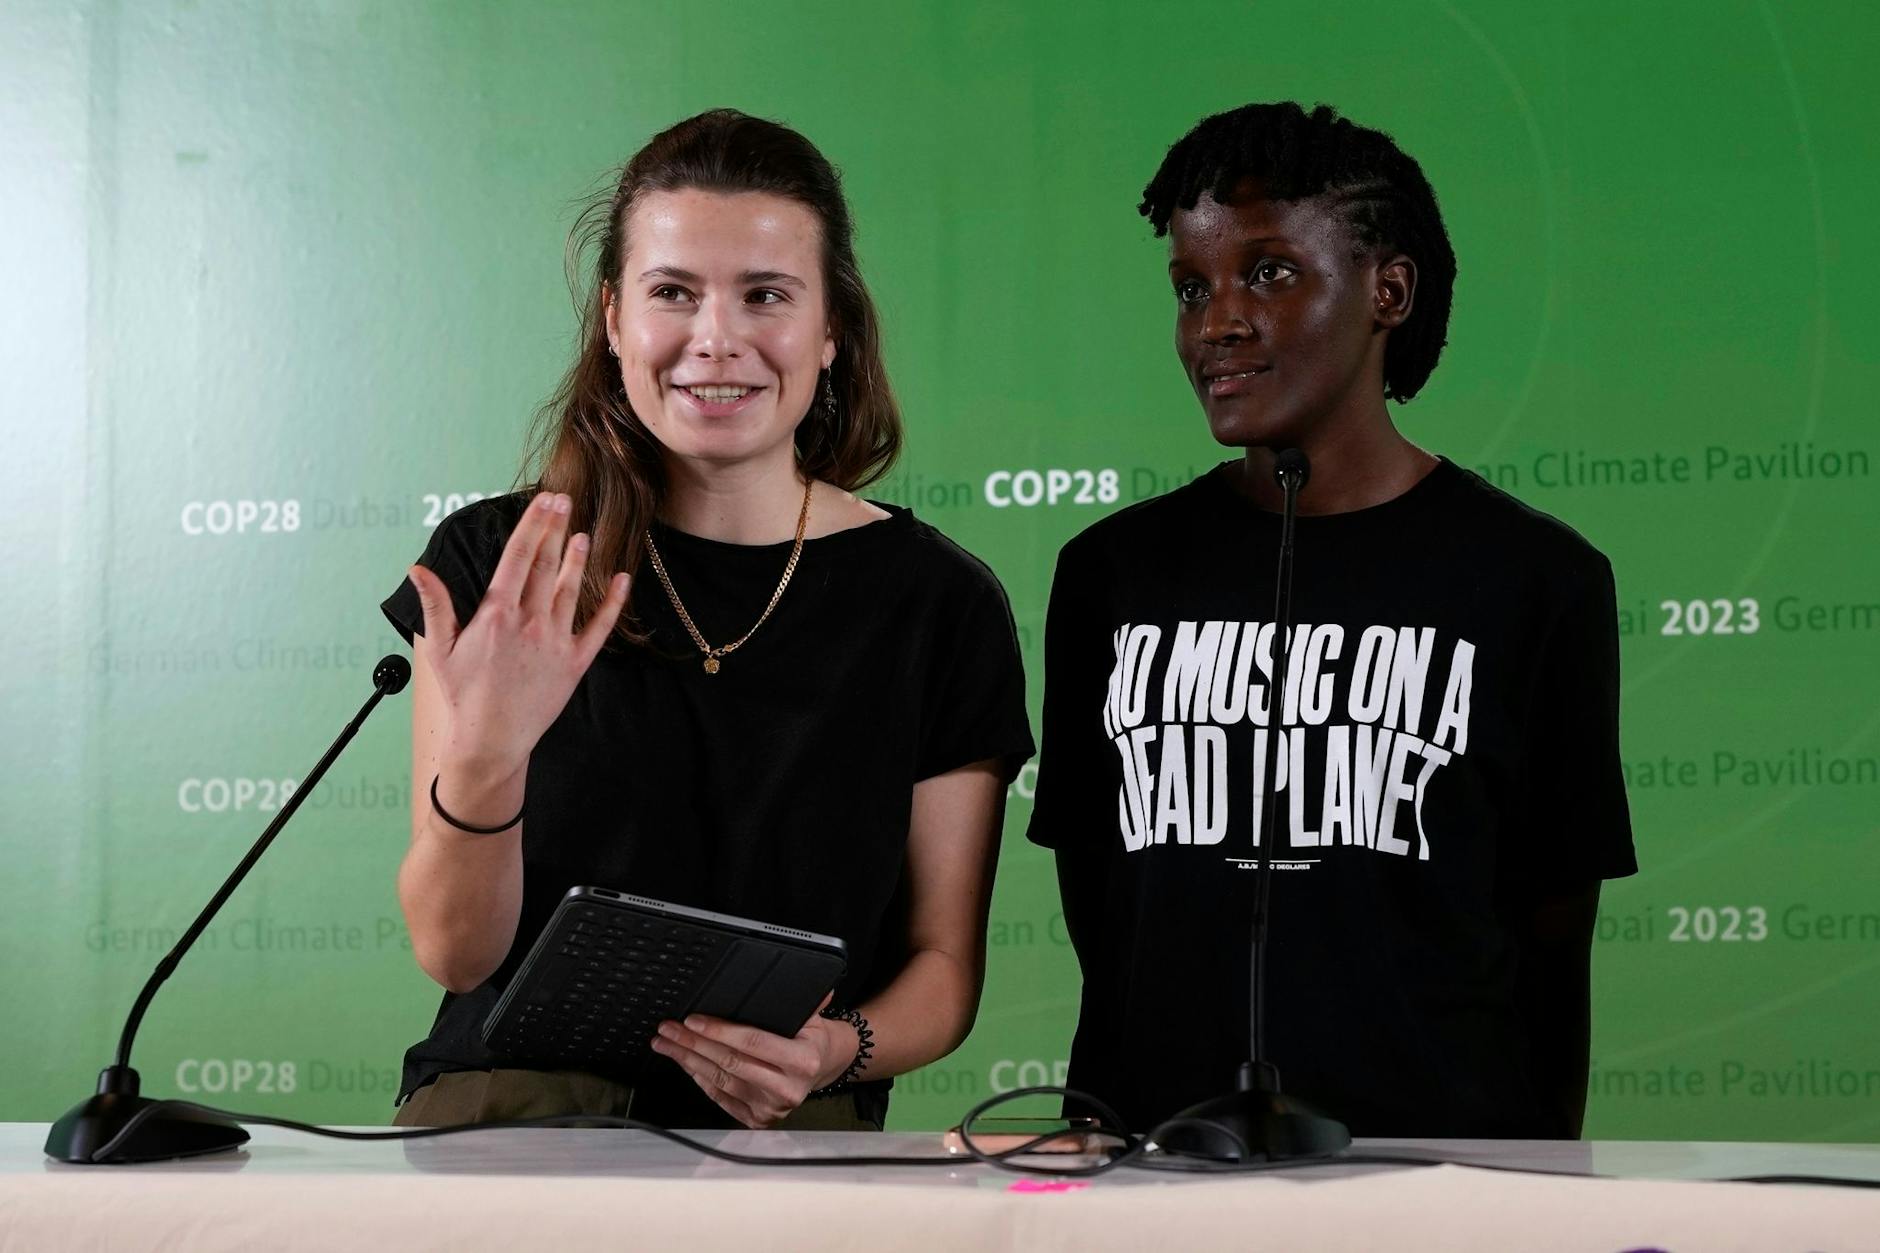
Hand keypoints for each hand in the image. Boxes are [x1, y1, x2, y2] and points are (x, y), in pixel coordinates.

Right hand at [408, 492, 628, 774]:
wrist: (491, 740)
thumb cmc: (463, 694)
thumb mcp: (440, 648)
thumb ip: (436, 605)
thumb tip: (417, 569)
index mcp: (496, 615)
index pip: (517, 558)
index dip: (533, 525)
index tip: (545, 501)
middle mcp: (529, 623)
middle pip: (544, 566)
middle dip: (554, 530)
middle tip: (565, 499)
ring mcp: (554, 642)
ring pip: (570, 590)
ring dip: (577, 560)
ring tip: (583, 534)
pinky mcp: (574, 663)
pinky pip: (598, 627)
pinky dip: (612, 603)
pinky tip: (622, 580)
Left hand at [651, 996, 855, 1127]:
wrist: (822, 1068)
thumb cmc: (812, 1040)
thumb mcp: (813, 1017)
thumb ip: (805, 1000)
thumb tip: (799, 975)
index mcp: (801, 1061)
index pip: (751, 1043)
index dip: (719, 1031)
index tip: (693, 1020)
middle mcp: (786, 1088)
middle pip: (729, 1062)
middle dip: (693, 1043)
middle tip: (669, 1029)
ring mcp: (770, 1107)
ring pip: (719, 1080)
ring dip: (688, 1060)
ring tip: (668, 1043)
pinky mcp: (757, 1119)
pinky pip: (720, 1097)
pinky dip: (700, 1079)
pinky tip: (686, 1062)